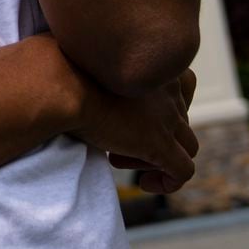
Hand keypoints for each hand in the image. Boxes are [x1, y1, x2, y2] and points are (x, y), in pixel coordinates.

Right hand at [75, 68, 198, 196]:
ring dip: (159, 157)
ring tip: (123, 160)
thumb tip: (90, 77)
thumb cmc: (63, 70)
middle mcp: (168, 86)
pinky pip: (183, 171)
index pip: (184, 85)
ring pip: (187, 145)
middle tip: (116, 143)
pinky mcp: (158, 143)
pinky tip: (145, 184)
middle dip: (153, 135)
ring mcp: (166, 117)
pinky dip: (170, 182)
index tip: (138, 117)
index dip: (165, 107)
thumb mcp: (91, 63)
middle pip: (180, 119)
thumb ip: (103, 72)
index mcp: (156, 64)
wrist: (61, 85)